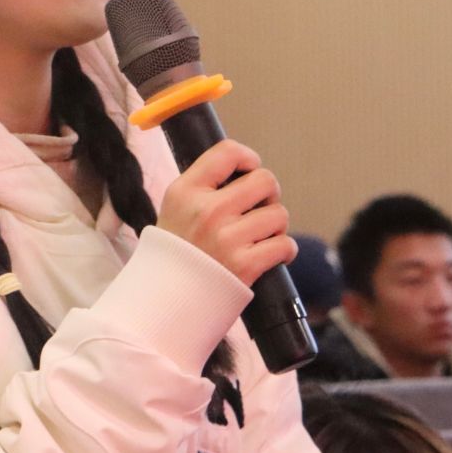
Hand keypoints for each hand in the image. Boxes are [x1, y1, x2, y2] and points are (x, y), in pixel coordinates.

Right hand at [158, 140, 295, 288]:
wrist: (166, 300)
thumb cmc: (177, 251)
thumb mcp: (175, 207)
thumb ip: (204, 185)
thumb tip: (246, 167)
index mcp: (186, 191)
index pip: (228, 152)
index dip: (249, 159)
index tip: (249, 172)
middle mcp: (206, 211)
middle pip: (265, 180)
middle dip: (269, 195)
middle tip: (258, 210)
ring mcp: (226, 238)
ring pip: (279, 214)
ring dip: (276, 226)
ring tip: (259, 237)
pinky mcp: (245, 265)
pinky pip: (285, 244)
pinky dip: (284, 250)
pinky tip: (271, 254)